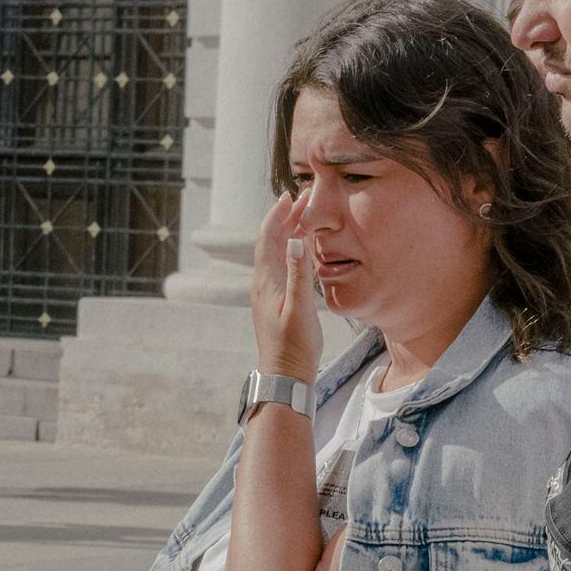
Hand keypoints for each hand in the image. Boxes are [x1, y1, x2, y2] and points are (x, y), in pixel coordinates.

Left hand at [248, 190, 323, 381]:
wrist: (285, 374)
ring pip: (278, 251)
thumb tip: (294, 241)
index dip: (278, 215)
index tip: (291, 195)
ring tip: (306, 213)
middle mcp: (263, 282)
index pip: (268, 238)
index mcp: (266, 281)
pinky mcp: (278, 298)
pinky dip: (294, 249)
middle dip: (286, 217)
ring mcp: (270, 290)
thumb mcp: (299, 309)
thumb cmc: (293, 346)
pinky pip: (284, 264)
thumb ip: (297, 275)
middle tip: (305, 197)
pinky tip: (304, 245)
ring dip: (290, 230)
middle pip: (272, 240)